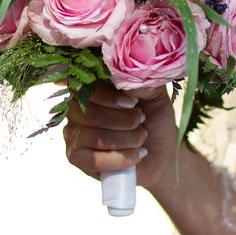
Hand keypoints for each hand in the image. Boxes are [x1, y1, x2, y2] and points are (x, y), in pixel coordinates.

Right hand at [63, 82, 177, 188]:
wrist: (160, 154)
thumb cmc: (154, 121)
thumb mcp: (155, 97)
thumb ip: (142, 84)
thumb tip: (127, 74)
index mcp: (94, 88)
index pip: (88, 87)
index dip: (110, 97)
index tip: (134, 103)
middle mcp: (78, 109)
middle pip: (90, 114)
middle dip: (124, 121)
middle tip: (142, 121)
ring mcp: (74, 134)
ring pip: (96, 138)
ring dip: (128, 139)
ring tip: (142, 138)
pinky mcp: (77, 158)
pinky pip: (94, 160)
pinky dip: (121, 158)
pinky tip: (136, 154)